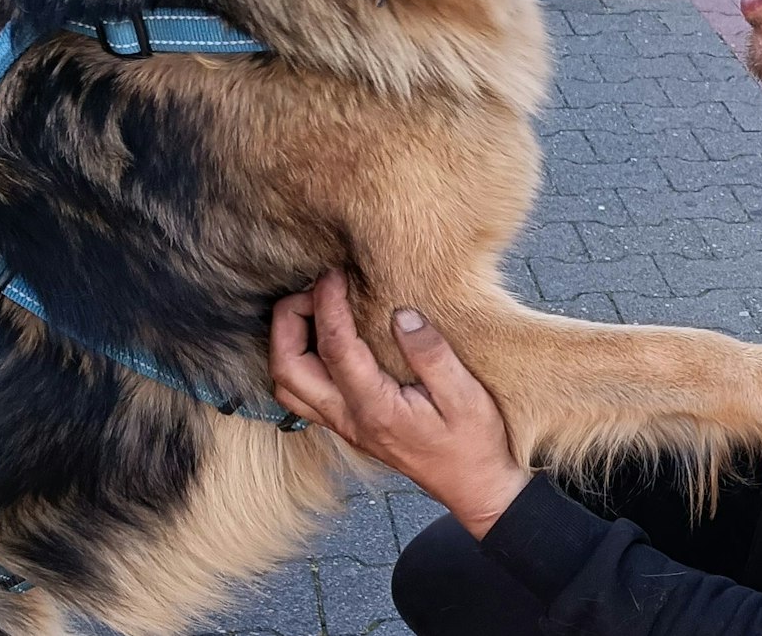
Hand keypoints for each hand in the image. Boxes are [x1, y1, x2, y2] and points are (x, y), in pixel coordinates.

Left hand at [269, 270, 531, 537]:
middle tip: (315, 288)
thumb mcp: (465, 395)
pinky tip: (322, 339)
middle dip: (289, 321)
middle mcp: (349, 419)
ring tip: (314, 308)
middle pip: (288, 368)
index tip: (335, 274)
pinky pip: (302, 394)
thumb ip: (431, 354)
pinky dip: (299, 360)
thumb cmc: (475, 441)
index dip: (328, 304)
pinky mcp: (350, 426)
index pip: (335, 348)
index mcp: (375, 408)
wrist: (475, 486)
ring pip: (288, 385)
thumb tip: (402, 315)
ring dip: (287, 342)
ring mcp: (345, 426)